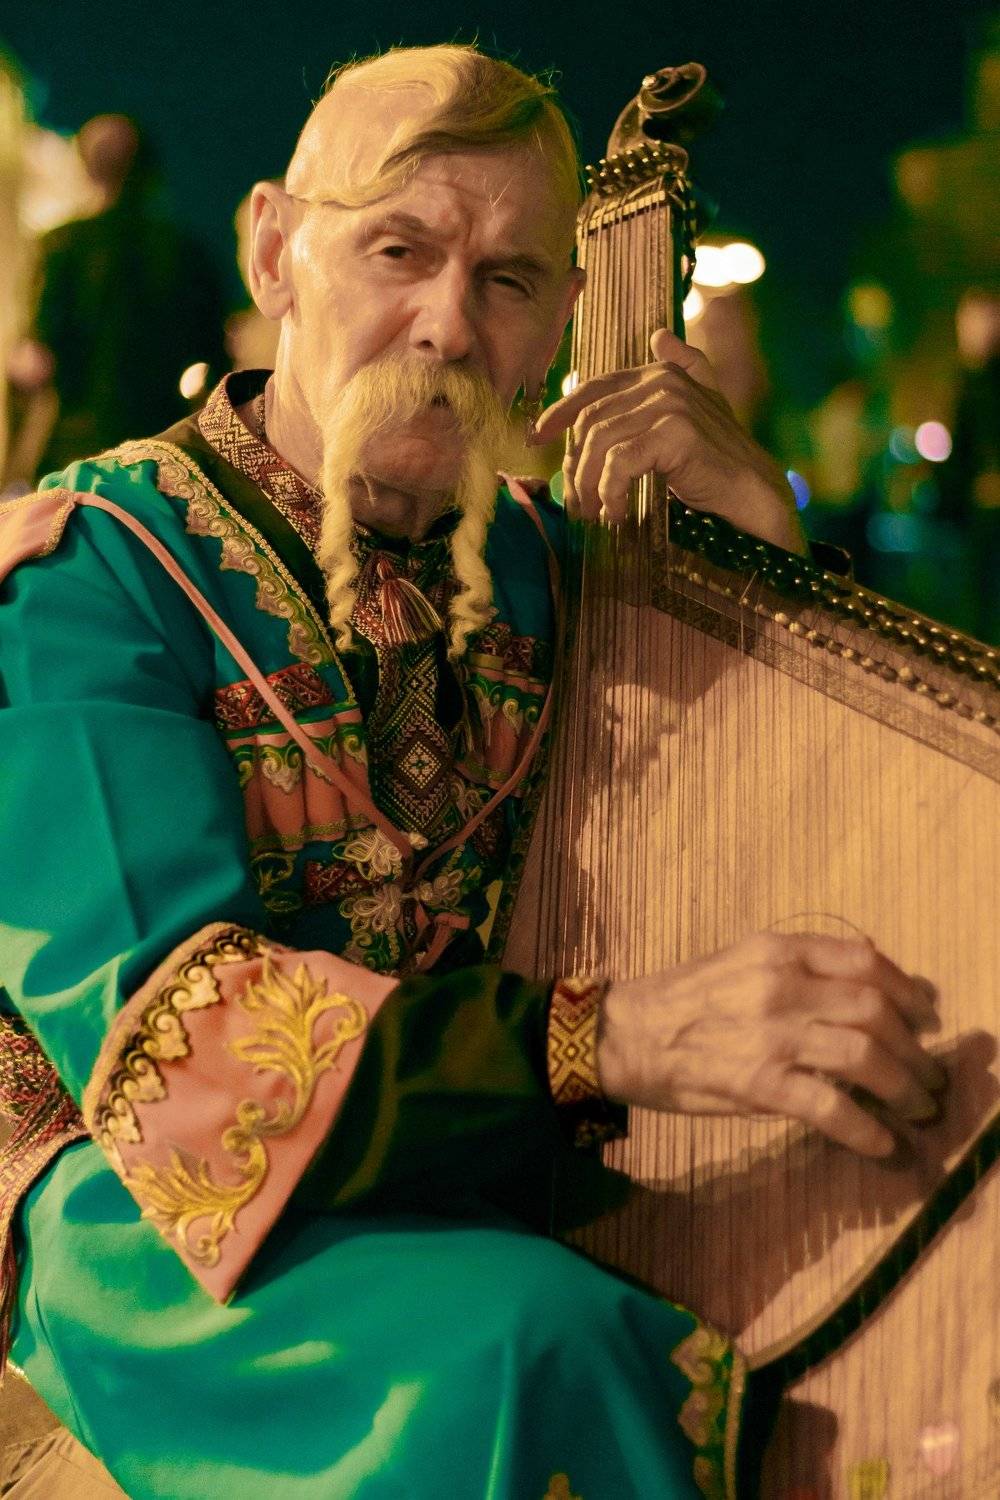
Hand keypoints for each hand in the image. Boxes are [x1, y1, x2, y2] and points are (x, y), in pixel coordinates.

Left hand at [531, 328, 806, 554]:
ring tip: (596, 514)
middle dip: (576, 466)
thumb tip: (660, 336)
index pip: (594, 388)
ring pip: (601, 443)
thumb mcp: (697, 414)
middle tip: (576, 504)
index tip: (536, 438)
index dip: (560, 412)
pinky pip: (620, 463)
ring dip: (590, 486)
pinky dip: (610, 492)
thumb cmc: (718, 463)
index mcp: (660, 374)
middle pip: (591, 421)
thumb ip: (683, 372)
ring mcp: (670, 404)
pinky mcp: (676, 433)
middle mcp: (663, 381)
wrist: (753, 495)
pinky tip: (616, 514)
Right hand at [596, 931, 946, 1157]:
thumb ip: (799, 967)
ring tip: (915, 1108)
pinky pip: (830, 1107)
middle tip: (927, 1074)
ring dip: (902, 1088)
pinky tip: (881, 1143)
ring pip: (864, 1056)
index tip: (925, 1016)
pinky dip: (865, 1129)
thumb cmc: (683, 1000)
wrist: (624, 1035)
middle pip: (874, 1011)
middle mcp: (779, 986)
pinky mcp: (758, 1084)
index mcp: (778, 950)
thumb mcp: (742, 961)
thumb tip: (866, 984)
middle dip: (914, 1048)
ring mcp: (770, 1036)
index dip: (907, 990)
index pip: (865, 961)